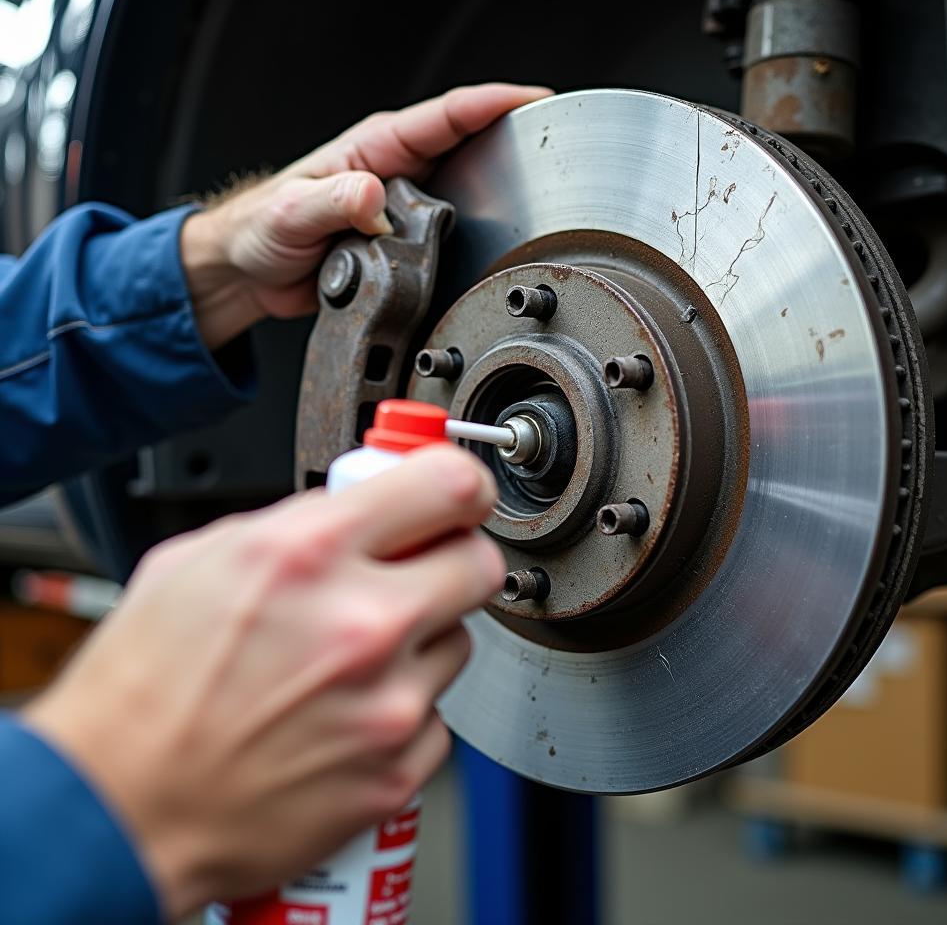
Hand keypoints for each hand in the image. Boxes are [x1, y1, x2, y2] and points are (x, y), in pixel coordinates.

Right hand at [23, 446, 502, 918]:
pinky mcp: (397, 769)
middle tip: (419, 569)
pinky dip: (402, 709)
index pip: (449, 485)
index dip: (462, 484)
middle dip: (454, 558)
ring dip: (421, 639)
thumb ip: (299, 522)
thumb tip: (360, 506)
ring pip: (459, 640)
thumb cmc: (145, 688)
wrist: (118, 809)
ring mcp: (387, 704)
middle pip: (480, 562)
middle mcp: (361, 625)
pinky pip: (436, 715)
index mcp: (308, 555)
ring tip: (351, 659)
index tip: (458, 494)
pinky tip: (344, 714)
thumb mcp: (201, 559)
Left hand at [180, 83, 551, 348]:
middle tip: (558, 145)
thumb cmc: (261, 230)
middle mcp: (396, 173)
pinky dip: (474, 239)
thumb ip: (331, 204)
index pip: (444, 117)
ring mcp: (404, 208)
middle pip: (469, 147)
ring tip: (544, 194)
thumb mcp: (290, 213)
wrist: (251, 273)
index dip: (492, 104)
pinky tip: (498, 245)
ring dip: (501, 194)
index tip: (535, 99)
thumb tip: (373, 199)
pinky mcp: (405, 244)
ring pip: (466, 195)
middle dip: (515, 140)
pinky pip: (449, 237)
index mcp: (374, 150)